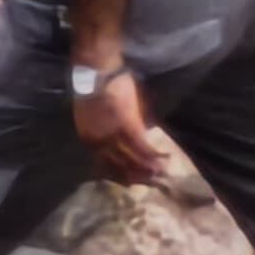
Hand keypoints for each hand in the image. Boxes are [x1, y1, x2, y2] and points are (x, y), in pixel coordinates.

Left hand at [72, 66, 164, 183]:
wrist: (97, 72)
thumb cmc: (97, 88)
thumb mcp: (97, 115)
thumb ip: (111, 129)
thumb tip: (128, 137)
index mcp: (89, 140)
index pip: (104, 167)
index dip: (121, 176)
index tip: (134, 182)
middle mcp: (99, 144)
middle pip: (119, 167)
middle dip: (137, 177)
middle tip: (153, 182)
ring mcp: (113, 137)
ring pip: (132, 160)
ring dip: (148, 168)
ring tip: (162, 172)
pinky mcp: (127, 127)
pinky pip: (142, 147)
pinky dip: (154, 154)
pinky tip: (164, 157)